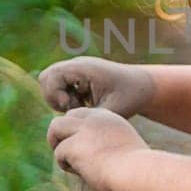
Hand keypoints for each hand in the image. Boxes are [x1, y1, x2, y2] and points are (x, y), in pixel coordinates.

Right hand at [38, 57, 153, 117]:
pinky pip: (60, 86)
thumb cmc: (131, 97)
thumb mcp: (112, 111)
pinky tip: (84, 104)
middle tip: (72, 108)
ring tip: (79, 107)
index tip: (71, 106)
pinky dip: (66, 97)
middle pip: (46, 77)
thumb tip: (68, 124)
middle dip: (54, 97)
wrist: (144, 86)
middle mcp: (77, 65)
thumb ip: (88, 118)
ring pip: (51, 82)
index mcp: (83, 68)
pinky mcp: (79, 77)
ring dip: (59, 98)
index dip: (54, 94)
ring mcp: (77, 70)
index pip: (51, 76)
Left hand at [46, 108, 146, 190]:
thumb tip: (90, 154)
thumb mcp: (124, 147)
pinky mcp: (74, 145)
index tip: (80, 145)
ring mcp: (83, 129)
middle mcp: (94, 118)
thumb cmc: (134, 167)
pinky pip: (59, 152)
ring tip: (70, 163)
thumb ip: (107, 143)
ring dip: (58, 145)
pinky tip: (81, 172)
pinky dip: (66, 165)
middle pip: (65, 117)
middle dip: (61, 134)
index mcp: (108, 117)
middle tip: (66, 153)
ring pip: (55, 127)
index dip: (75, 129)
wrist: (136, 172)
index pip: (80, 114)